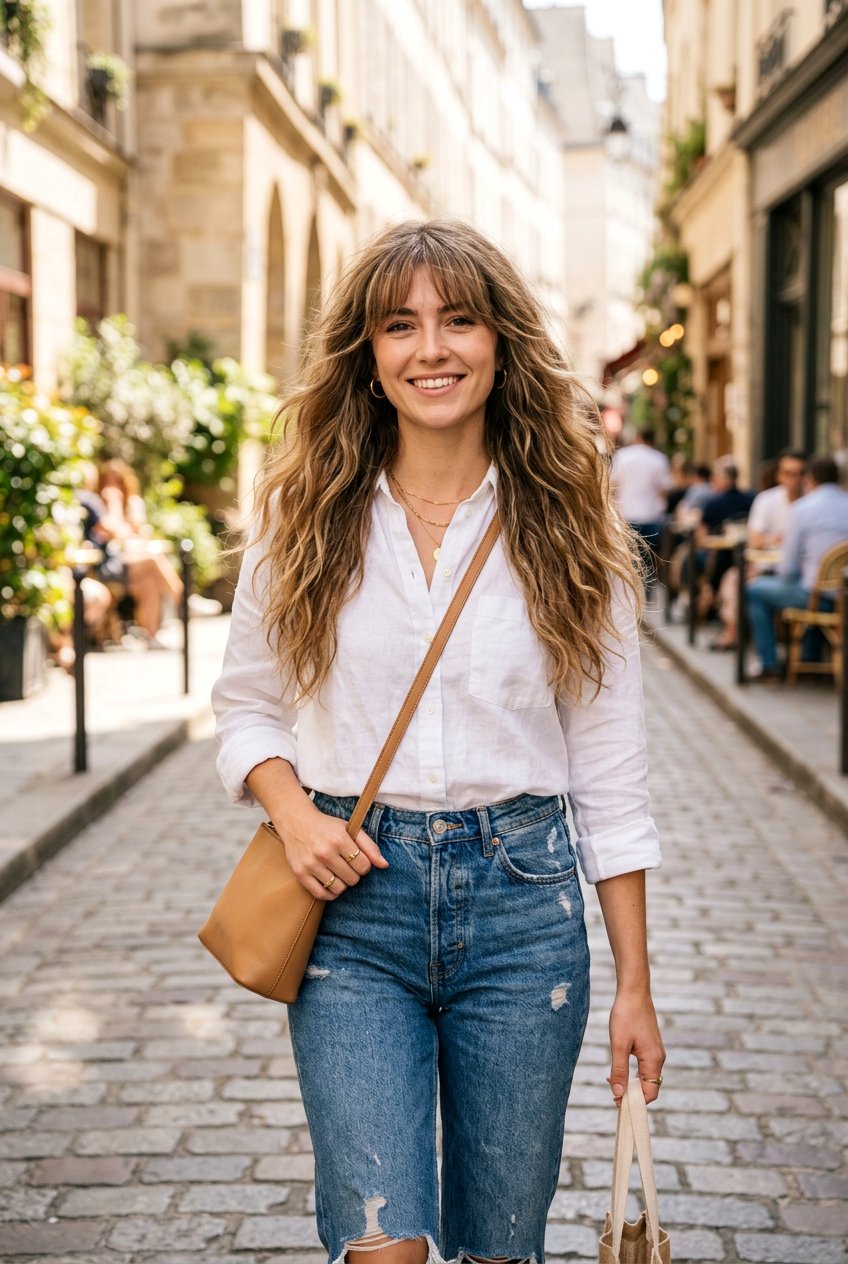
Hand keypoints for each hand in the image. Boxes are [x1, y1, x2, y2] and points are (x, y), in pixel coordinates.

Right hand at [273, 802, 387, 901]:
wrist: (296, 822)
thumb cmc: (327, 827)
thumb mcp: (349, 829)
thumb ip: (369, 846)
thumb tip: (385, 865)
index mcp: (339, 839)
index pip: (364, 865)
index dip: (365, 865)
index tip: (358, 860)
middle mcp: (324, 852)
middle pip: (352, 879)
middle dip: (354, 874)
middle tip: (347, 865)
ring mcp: (311, 864)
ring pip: (338, 888)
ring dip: (342, 884)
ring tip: (339, 873)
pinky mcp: (300, 873)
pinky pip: (321, 894)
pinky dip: (330, 893)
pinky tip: (331, 883)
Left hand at [606, 988, 665, 1105]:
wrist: (634, 992)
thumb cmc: (625, 1015)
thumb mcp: (618, 1044)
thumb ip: (619, 1070)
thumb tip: (617, 1094)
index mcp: (653, 1060)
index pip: (650, 1093)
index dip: (635, 1102)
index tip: (617, 1103)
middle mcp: (658, 1058)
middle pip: (649, 1087)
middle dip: (632, 1094)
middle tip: (611, 1094)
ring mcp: (656, 1052)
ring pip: (646, 1078)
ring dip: (631, 1084)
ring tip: (612, 1082)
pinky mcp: (651, 1046)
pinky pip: (644, 1068)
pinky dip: (632, 1074)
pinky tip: (618, 1069)